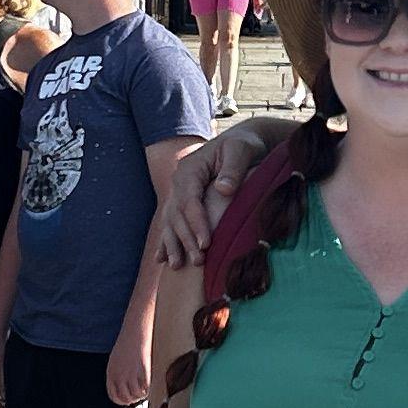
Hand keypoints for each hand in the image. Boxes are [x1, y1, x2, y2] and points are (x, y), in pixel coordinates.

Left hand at [107, 318, 155, 407]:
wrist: (136, 327)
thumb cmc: (129, 340)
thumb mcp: (117, 359)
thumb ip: (119, 373)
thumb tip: (125, 386)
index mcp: (111, 372)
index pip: (114, 396)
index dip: (123, 400)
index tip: (129, 399)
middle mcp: (119, 375)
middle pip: (126, 398)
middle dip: (134, 399)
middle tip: (141, 395)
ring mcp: (130, 373)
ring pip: (137, 394)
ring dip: (143, 394)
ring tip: (147, 389)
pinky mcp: (142, 369)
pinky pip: (146, 386)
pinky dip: (149, 388)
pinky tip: (151, 383)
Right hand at [150, 123, 270, 271]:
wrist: (242, 141)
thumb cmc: (245, 146)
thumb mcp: (242, 150)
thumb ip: (233, 168)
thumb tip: (223, 190)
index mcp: (191, 168)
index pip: (190, 200)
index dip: (197, 223)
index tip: (207, 244)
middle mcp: (179, 180)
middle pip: (177, 214)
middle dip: (186, 239)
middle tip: (198, 261)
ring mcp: (178, 191)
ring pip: (171, 221)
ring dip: (173, 244)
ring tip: (177, 266)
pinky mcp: (183, 201)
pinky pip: (171, 223)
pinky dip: (166, 241)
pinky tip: (162, 260)